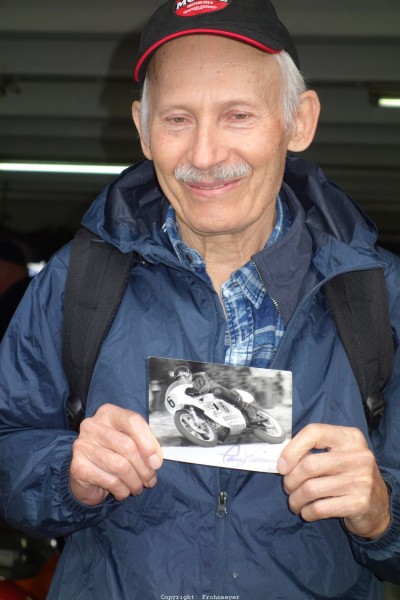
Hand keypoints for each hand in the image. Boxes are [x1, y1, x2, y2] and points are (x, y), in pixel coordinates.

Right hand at [70, 403, 162, 505]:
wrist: (85, 475)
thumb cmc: (112, 454)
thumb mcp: (130, 442)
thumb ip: (144, 444)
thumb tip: (155, 460)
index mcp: (108, 413)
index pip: (132, 421)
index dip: (149, 443)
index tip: (156, 462)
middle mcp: (93, 426)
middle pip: (127, 446)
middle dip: (144, 468)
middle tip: (150, 479)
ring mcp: (83, 445)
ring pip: (120, 466)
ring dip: (134, 481)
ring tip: (138, 487)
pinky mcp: (78, 467)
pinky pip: (110, 481)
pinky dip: (122, 490)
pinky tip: (123, 491)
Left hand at [277, 423, 389, 539]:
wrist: (378, 505)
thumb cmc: (348, 475)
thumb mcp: (337, 455)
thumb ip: (313, 451)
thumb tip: (282, 463)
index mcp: (350, 437)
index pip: (314, 432)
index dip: (292, 449)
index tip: (282, 466)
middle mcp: (358, 456)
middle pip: (309, 464)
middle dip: (291, 480)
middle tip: (288, 487)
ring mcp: (361, 480)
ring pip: (311, 489)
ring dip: (295, 499)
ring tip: (295, 502)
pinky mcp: (359, 503)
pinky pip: (320, 508)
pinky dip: (307, 512)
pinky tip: (307, 512)